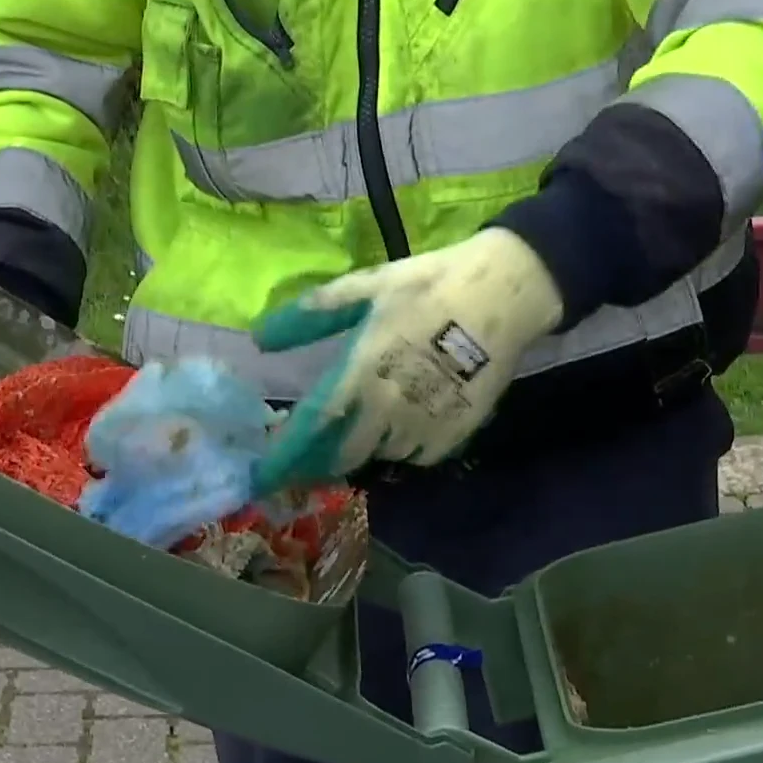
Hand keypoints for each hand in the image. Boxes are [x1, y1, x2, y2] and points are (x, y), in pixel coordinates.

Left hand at [249, 227, 563, 490]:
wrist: (503, 295)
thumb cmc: (429, 285)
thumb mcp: (366, 288)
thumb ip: (312, 316)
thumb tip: (260, 340)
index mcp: (362, 372)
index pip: (313, 427)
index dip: (285, 456)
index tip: (262, 476)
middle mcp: (390, 409)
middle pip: (346, 454)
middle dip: (323, 461)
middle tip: (312, 457)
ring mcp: (427, 424)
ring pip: (384, 454)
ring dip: (368, 448)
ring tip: (364, 431)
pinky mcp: (458, 431)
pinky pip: (420, 454)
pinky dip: (406, 447)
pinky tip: (406, 425)